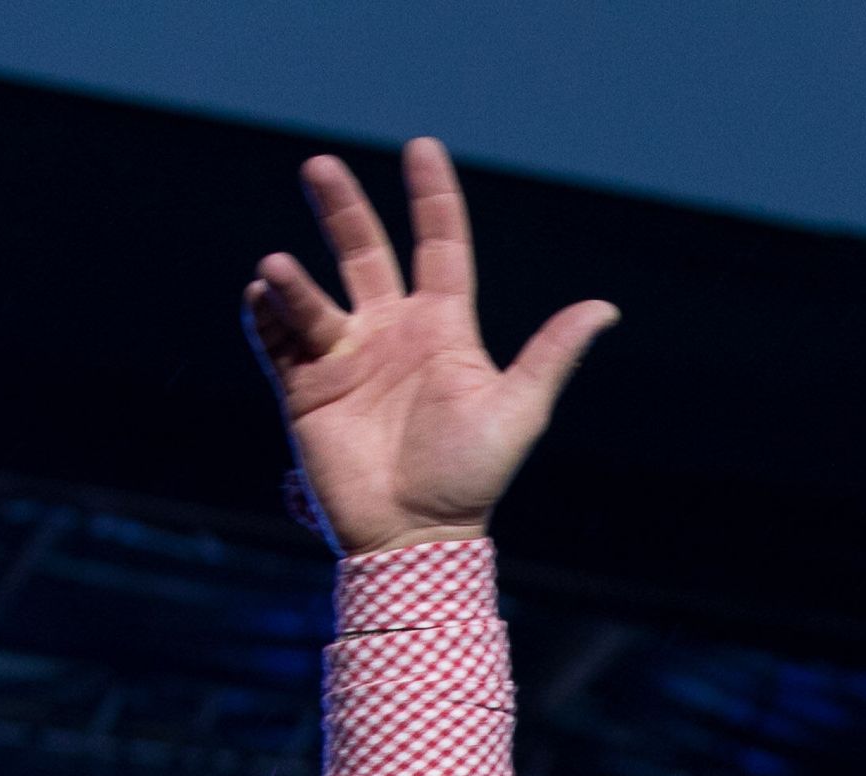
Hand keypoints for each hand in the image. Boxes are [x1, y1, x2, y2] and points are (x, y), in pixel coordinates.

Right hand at [243, 143, 616, 553]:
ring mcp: (346, 360)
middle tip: (320, 166)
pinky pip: (276, 344)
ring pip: (313, 299)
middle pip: (364, 253)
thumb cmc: (472, 478)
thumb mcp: (518, 411)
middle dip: (343, 209)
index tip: (421, 148)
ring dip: (293, 282)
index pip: (438, 247)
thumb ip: (551, 356)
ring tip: (277, 270)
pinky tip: (260, 296)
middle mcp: (390, 334)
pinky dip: (264, 318)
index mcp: (442, 329)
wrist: (415, 537)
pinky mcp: (306, 392)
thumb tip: (605, 308)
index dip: (432, 199)